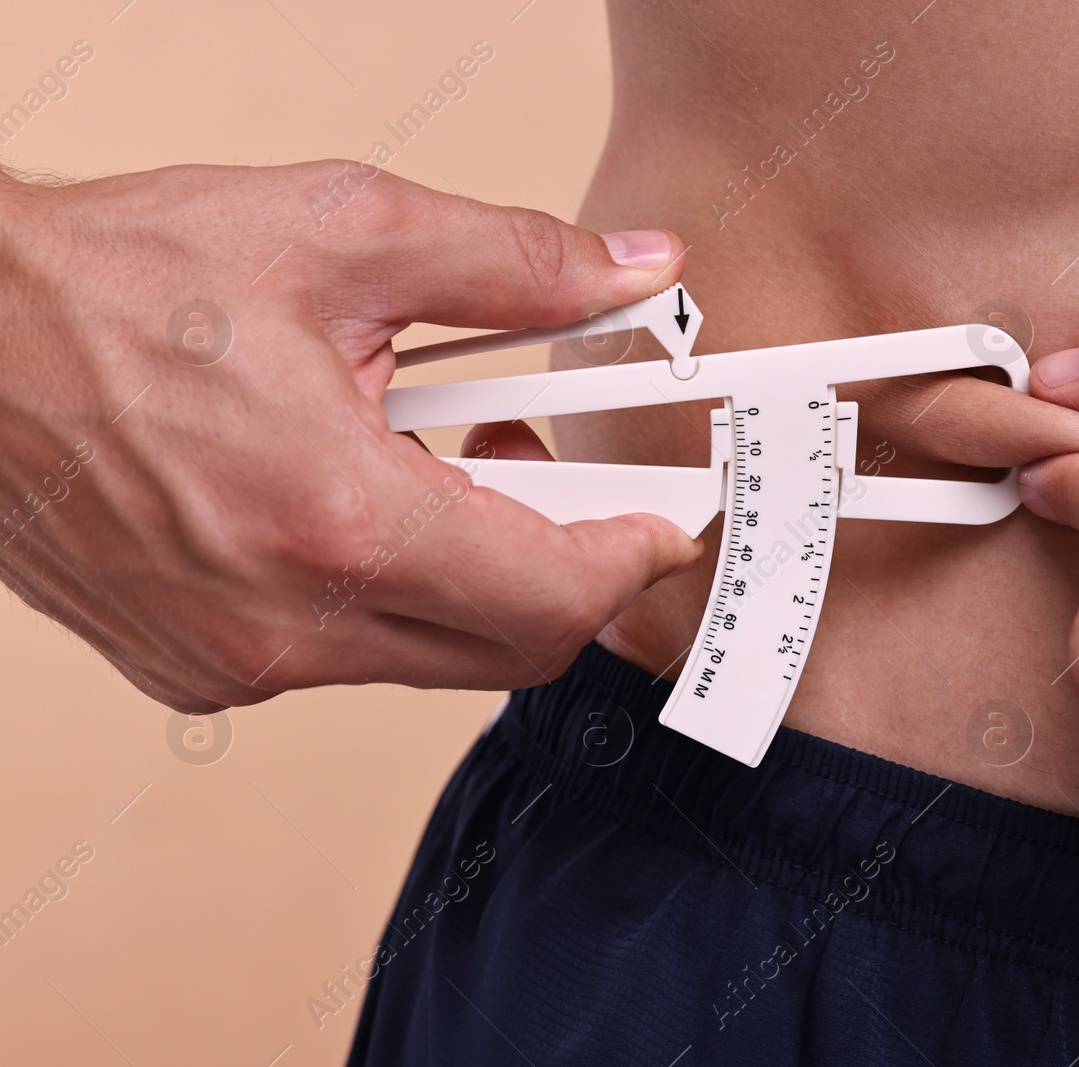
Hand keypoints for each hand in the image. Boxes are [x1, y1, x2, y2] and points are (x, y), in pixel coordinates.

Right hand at [0, 162, 699, 712]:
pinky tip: (360, 499)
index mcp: (339, 522)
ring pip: (432, 656)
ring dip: (476, 571)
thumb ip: (518, 264)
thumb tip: (636, 274)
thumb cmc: (118, 281)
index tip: (665, 517)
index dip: (635, 554)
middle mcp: (286, 625)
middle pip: (511, 648)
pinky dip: (391, 591)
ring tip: (441, 452)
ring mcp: (233, 663)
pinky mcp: (193, 669)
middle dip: (566, 565)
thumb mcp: (345, 234)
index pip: (556, 593)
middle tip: (551, 461)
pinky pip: (347, 656)